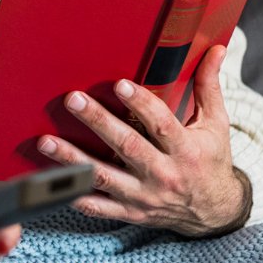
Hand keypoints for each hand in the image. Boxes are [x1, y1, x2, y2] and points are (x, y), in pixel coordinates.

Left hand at [34, 45, 251, 236]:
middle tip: (73, 100)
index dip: (141, 104)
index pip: (161, 125)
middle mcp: (163, 175)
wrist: (214, 213)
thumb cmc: (211, 160)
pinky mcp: (129, 212)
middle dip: (98, 122)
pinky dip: (74, 194)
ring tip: (46, 141)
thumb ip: (209, 87)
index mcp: (186, 151)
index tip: (120, 84)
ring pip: (103, 177)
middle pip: (127, 147)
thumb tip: (216, 49)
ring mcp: (144, 197)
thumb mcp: (215, 125)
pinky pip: (97, 207)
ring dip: (72, 159)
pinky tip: (51, 179)